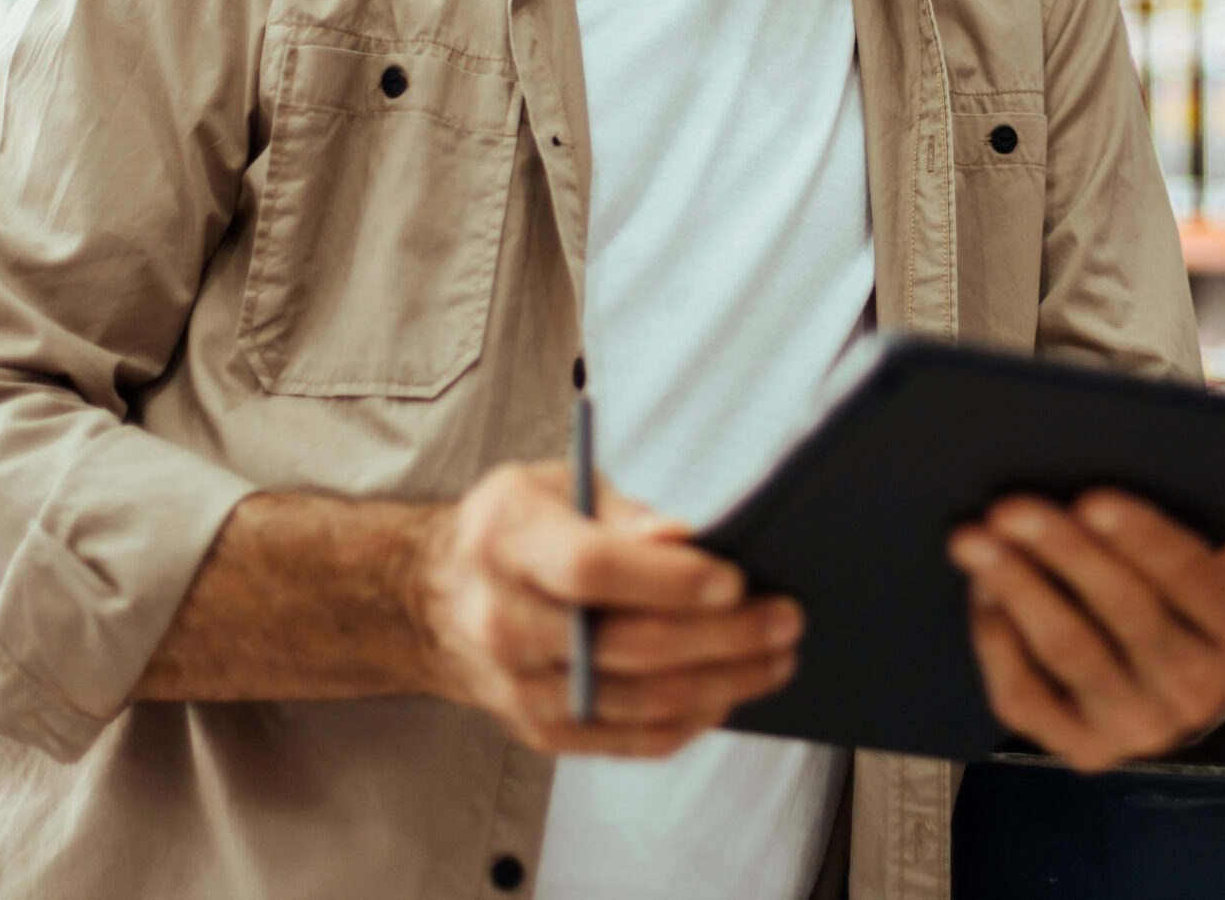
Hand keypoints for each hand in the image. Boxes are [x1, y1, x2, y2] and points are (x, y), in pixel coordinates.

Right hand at [410, 462, 801, 757]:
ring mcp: (519, 688)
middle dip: (723, 635)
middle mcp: (504, 621)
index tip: (735, 579)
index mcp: (505, 540)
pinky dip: (692, 719)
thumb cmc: (515, 530)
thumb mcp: (554, 486)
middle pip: (628, 644)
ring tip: (777, 657)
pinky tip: (731, 692)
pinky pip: (632, 738)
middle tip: (785, 618)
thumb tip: (683, 538)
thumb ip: (622, 514)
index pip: (592, 571)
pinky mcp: (541, 731)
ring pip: (640, 700)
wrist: (438, 602)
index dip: (669, 580)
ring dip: (723, 682)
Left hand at [950, 488, 1224, 773]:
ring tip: (973, 538)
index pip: (1196, 580)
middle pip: (1126, 614)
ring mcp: (1140, 731)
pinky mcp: (1085, 750)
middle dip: (1063, 553)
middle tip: (1009, 505)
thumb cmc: (1213, 587)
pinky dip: (997, 638)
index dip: (1144, 538)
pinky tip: (980, 588)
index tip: (1092, 496)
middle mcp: (1201, 696)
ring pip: (1069, 653)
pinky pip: (1026, 696)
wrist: (1203, 678)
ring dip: (1017, 588)